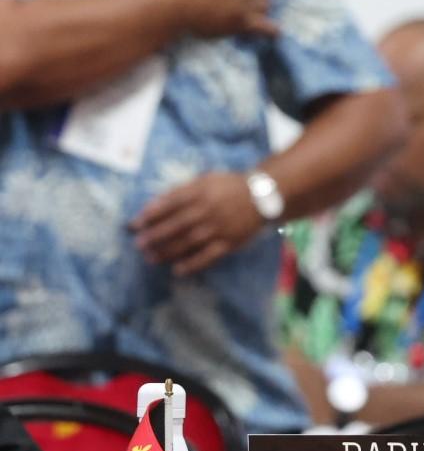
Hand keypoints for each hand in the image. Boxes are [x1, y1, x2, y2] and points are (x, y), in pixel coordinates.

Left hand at [130, 172, 265, 275]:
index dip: (151, 214)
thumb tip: (156, 203)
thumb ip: (182, 190)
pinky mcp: (229, 243)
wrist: (262, 197)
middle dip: (155, 235)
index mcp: (200, 193)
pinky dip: (193, 264)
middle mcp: (207, 211)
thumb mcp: (205, 180)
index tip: (135, 224)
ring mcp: (218, 228)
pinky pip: (208, 256)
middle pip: (176, 225)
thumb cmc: (229, 187)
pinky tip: (178, 270)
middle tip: (138, 244)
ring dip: (168, 251)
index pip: (170, 204)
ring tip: (151, 259)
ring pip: (188, 242)